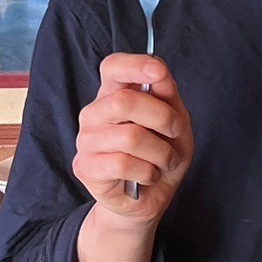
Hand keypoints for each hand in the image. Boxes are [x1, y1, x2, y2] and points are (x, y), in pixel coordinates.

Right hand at [73, 53, 194, 222]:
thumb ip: (167, 95)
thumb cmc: (161, 153)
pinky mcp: (85, 167)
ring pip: (130, 136)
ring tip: (165, 160)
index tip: (159, 73)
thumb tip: (158, 72)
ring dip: (161, 152)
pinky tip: (148, 175)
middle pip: (124, 101)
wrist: (151, 196)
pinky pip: (124, 164)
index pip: (113, 66)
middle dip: (163, 118)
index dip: (135, 65)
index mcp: (115, 94)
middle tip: (176, 133)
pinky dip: (148, 171)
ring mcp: (86, 140)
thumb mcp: (176, 120)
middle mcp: (94, 113)